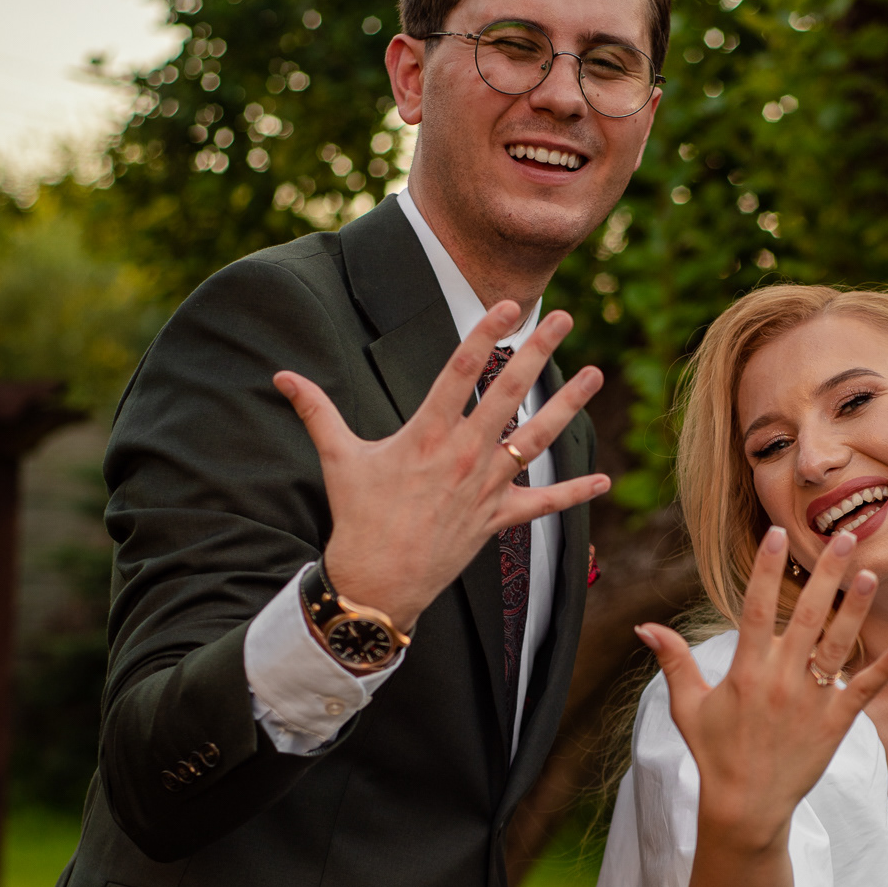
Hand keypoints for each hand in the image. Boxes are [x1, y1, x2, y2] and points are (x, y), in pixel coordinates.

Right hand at [275, 302, 608, 630]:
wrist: (378, 581)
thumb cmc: (357, 517)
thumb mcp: (338, 458)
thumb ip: (316, 410)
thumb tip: (281, 375)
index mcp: (426, 433)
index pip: (461, 370)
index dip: (487, 334)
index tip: (509, 305)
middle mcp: (462, 454)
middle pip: (508, 392)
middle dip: (538, 352)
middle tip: (563, 318)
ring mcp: (485, 487)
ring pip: (536, 439)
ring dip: (568, 405)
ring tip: (596, 376)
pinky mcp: (498, 519)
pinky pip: (543, 505)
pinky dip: (574, 493)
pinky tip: (606, 480)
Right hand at [638, 524, 887, 853]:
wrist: (745, 806)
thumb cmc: (714, 752)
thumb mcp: (687, 706)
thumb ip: (673, 662)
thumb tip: (644, 627)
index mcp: (745, 672)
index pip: (758, 609)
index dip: (768, 570)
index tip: (779, 534)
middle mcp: (780, 681)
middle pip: (808, 616)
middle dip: (825, 574)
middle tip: (843, 536)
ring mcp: (810, 702)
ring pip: (838, 647)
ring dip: (856, 609)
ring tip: (870, 574)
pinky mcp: (834, 725)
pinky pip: (863, 692)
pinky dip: (884, 670)